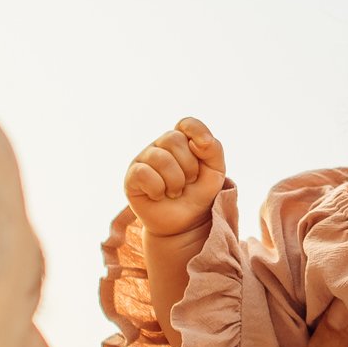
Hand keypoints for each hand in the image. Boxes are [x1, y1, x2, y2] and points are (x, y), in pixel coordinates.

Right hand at [124, 118, 225, 237]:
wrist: (186, 223)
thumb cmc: (199, 193)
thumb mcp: (215, 171)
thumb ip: (213, 149)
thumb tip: (196, 141)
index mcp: (181, 140)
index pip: (186, 123)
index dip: (197, 133)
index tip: (204, 150)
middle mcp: (160, 146)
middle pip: (173, 138)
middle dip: (189, 166)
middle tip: (189, 181)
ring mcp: (143, 160)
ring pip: (160, 158)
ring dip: (175, 181)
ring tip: (175, 192)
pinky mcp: (131, 177)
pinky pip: (144, 173)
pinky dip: (157, 189)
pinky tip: (159, 196)